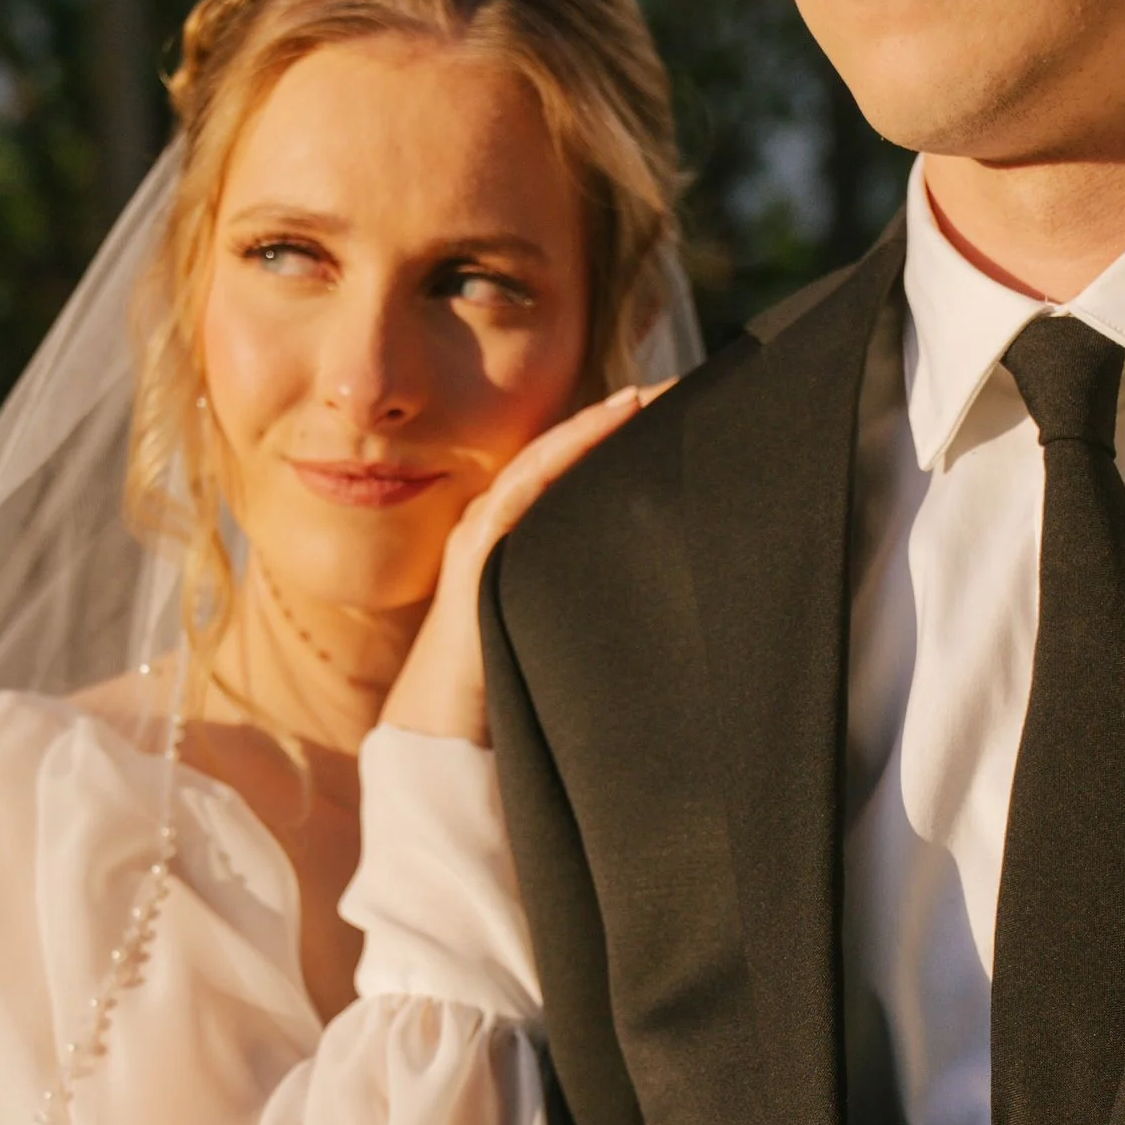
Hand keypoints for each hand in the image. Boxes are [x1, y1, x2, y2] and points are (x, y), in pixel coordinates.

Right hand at [380, 387, 648, 744]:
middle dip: (622, 419)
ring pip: (547, 459)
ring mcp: (484, 532)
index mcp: (520, 538)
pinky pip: (523, 486)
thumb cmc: (504, 691)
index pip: (577, 471)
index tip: (679, 412)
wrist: (442, 735)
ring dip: (597, 424)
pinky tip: (604, 424)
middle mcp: (500, 524)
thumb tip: (660, 578)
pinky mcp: (477, 552)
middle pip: (567, 454)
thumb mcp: (560, 625)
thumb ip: (594, 593)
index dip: (623, 438)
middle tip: (681, 389)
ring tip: (648, 396)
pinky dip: (564, 451)